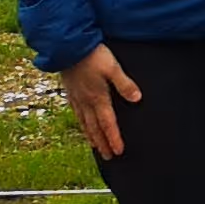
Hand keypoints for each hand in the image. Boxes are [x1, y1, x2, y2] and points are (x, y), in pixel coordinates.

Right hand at [58, 43, 139, 161]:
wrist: (67, 46)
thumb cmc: (92, 56)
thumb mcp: (113, 68)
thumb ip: (125, 84)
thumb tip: (137, 99)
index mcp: (97, 98)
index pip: (108, 124)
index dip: (113, 139)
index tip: (118, 152)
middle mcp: (85, 102)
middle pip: (95, 128)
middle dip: (102, 143)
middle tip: (108, 156)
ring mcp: (76, 98)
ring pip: (84, 123)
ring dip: (91, 136)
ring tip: (96, 147)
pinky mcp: (70, 92)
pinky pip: (76, 113)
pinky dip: (81, 123)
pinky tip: (82, 124)